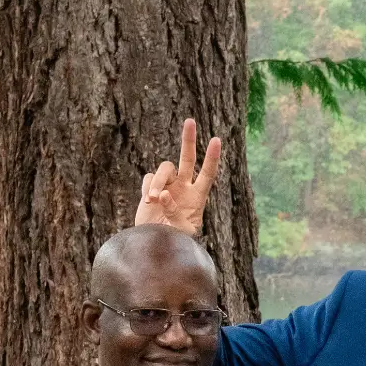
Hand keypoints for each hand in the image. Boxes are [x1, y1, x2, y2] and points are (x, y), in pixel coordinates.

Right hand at [134, 117, 221, 233]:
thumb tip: (164, 194)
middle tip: (190, 121)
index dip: (212, 158)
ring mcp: (167, 186)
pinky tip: (149, 202)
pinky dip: (148, 187)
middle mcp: (183, 187)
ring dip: (158, 181)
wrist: (153, 244)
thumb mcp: (180, 231)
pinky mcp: (151, 188)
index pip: (207, 173)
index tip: (217, 140)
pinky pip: (149, 178)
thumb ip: (174, 212)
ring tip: (153, 199)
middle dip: (189, 140)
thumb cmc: (174, 241)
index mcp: (197, 197)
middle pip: (187, 158)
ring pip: (164, 169)